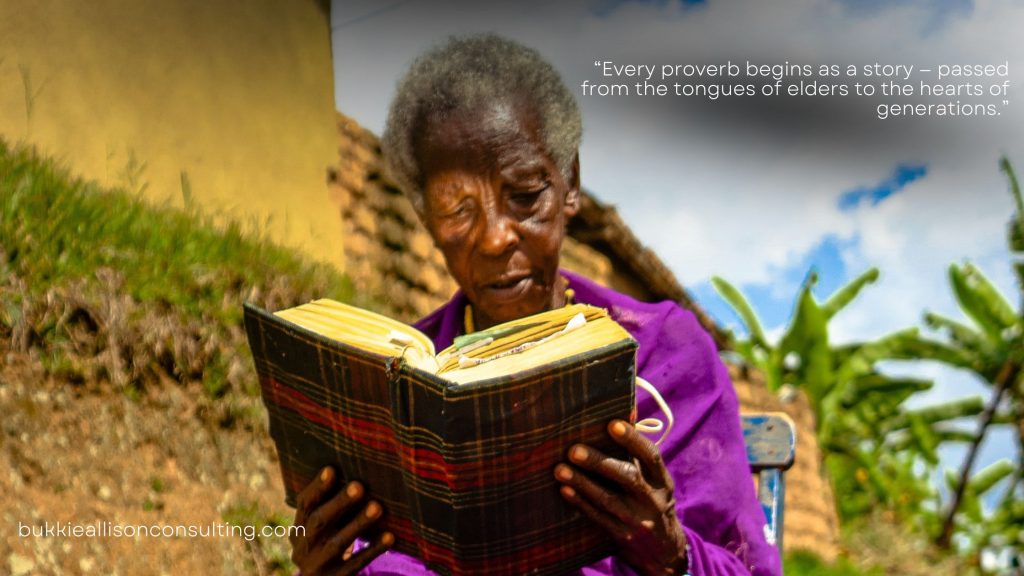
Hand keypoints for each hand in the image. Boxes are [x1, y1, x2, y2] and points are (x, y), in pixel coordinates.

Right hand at [290, 467, 393, 574]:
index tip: (331, 469)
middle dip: (339, 503)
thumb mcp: (321, 530)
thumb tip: (355, 469)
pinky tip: (390, 536)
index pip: (304, 505)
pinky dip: (373, 549)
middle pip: (319, 523)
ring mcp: (318, 567)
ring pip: (337, 544)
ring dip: (358, 524)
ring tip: (377, 507)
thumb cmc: (328, 545)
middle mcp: (303, 548)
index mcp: (298, 530)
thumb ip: (329, 506)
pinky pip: (355, 564)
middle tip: (359, 486)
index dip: (316, 488)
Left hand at [554, 420, 687, 575]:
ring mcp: (637, 520)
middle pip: (628, 477)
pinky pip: (599, 518)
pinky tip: (565, 490)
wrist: (664, 552)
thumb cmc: (653, 502)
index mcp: (662, 481)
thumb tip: (627, 408)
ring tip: (560, 469)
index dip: (633, 439)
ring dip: (582, 483)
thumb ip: (638, 450)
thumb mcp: (655, 479)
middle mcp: (653, 499)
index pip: (651, 456)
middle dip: (599, 462)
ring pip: (608, 499)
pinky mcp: (622, 536)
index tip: (612, 424)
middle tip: (574, 450)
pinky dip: (581, 503)